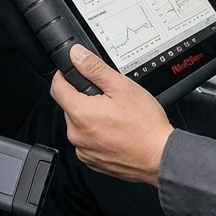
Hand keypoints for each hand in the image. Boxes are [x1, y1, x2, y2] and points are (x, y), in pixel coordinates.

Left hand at [50, 45, 173, 185]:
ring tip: (115, 116)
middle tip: (107, 96)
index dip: (63, 75)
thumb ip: (95, 68)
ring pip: (78, 124)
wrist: (159, 156)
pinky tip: (115, 131)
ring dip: (90, 117)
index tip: (73, 72)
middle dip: (83, 98)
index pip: (57, 88)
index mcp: (80, 113)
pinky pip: (86, 141)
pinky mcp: (92, 161)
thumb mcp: (122, 87)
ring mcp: (83, 150)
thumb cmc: (145, 125)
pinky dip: (96, 134)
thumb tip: (76, 55)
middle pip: (69, 106)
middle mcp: (77, 134)